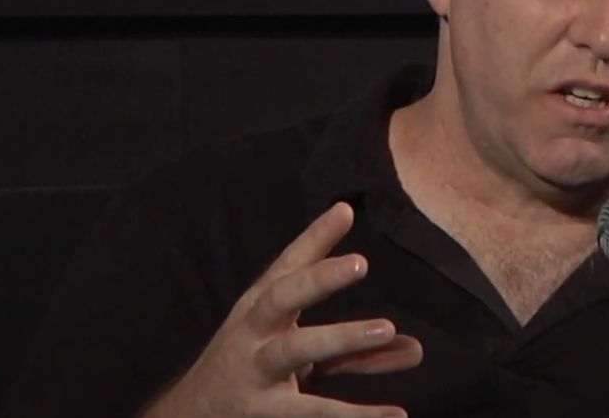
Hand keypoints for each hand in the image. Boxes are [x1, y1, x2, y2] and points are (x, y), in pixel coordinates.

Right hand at [141, 202, 422, 417]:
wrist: (193, 416)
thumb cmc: (253, 370)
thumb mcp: (296, 350)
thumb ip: (354, 347)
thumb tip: (415, 347)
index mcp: (259, 309)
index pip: (287, 267)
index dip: (314, 239)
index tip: (344, 211)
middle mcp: (253, 334)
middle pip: (280, 297)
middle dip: (317, 279)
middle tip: (360, 262)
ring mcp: (255, 372)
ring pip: (294, 349)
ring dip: (340, 336)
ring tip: (387, 328)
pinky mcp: (264, 412)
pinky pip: (310, 410)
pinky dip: (354, 414)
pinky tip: (393, 414)